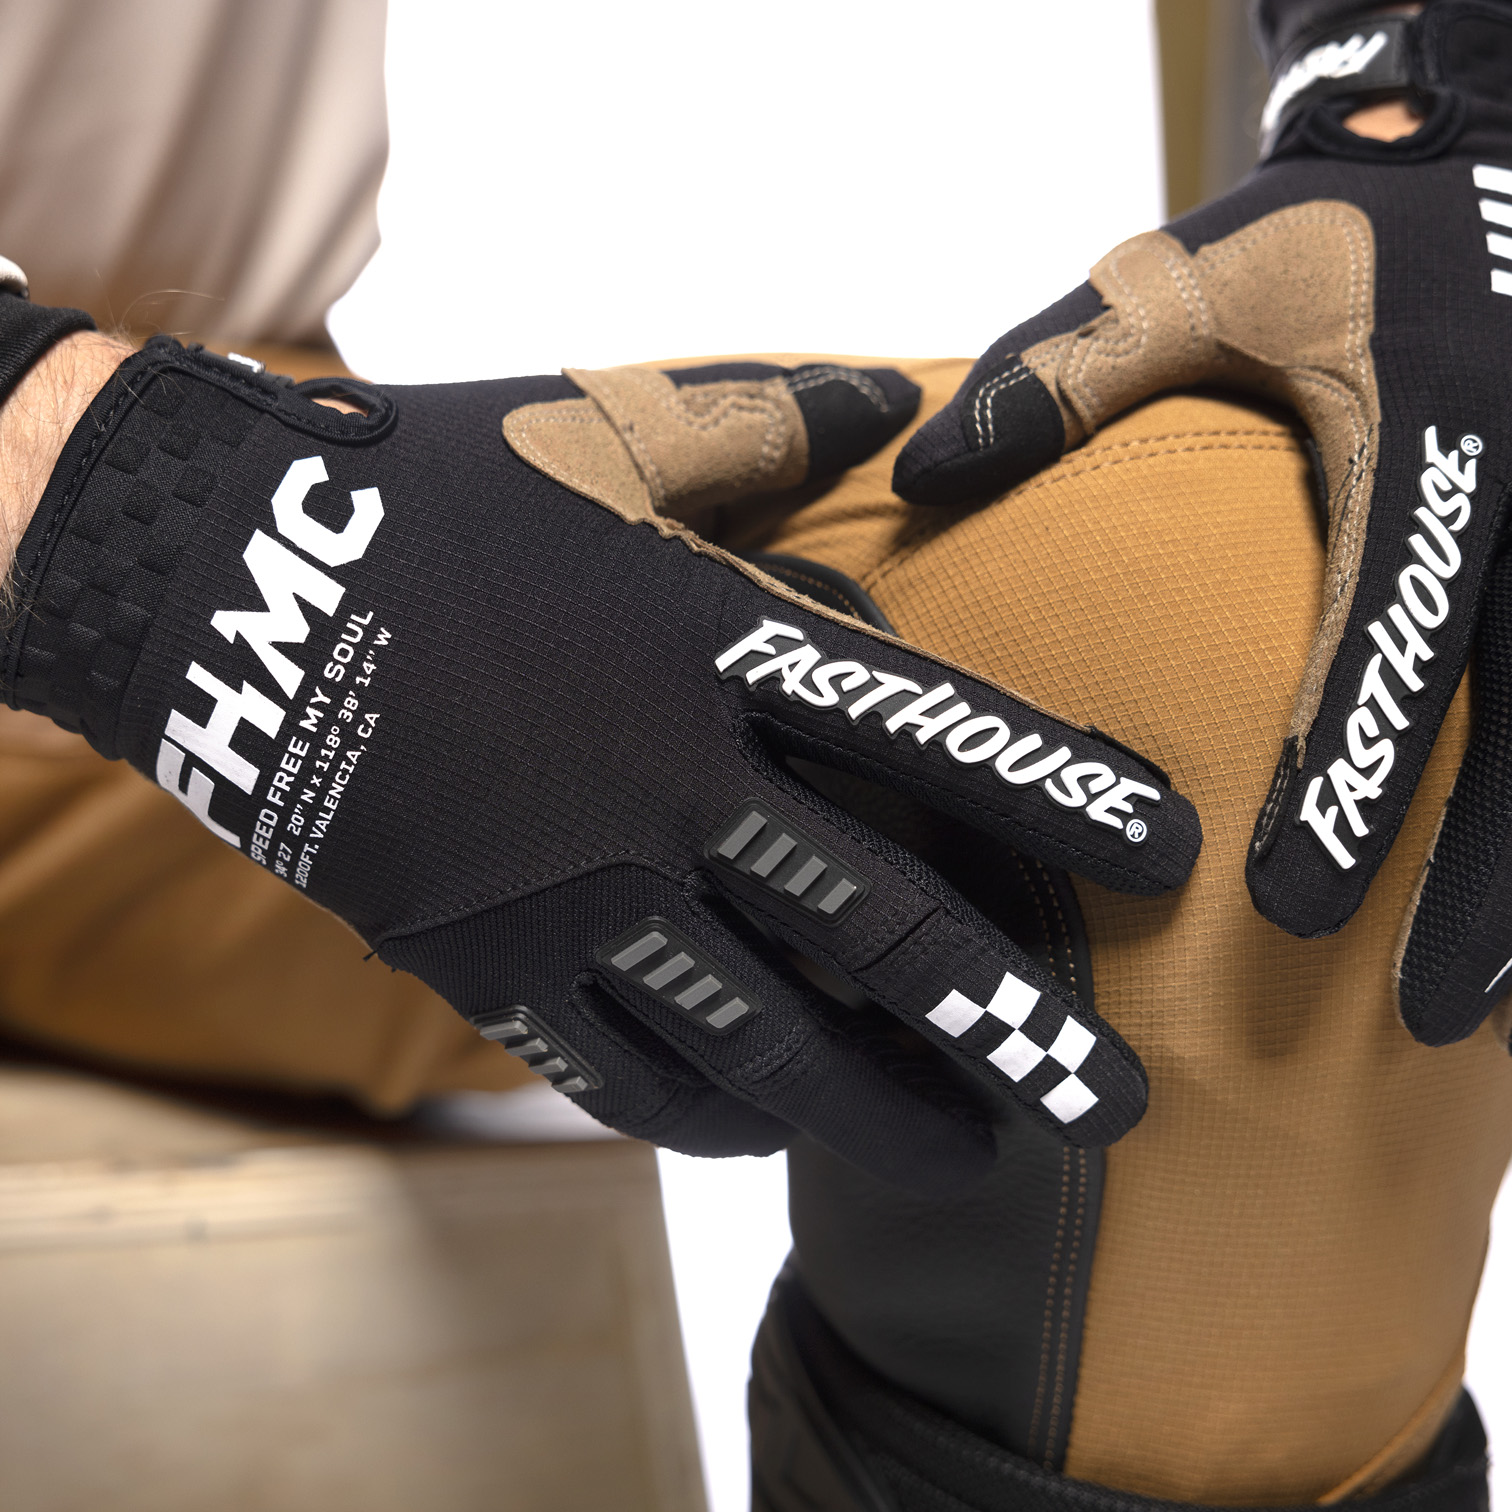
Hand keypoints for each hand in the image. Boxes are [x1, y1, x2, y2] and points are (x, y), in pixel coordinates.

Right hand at [1, 336, 1199, 1188]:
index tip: (1163, 854)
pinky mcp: (483, 955)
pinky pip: (615, 1063)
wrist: (221, 588)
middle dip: (1009, 1023)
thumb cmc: (431, 492)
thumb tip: (902, 402)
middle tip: (1117, 1105)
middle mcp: (662, 778)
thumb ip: (765, 421)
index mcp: (706, 639)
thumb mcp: (603, 429)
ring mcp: (572, 885)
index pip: (928, 725)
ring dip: (875, 1110)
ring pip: (757, 1034)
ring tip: (970, 1162)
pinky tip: (764, 1143)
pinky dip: (702, 1114)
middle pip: (871, 925)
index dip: (1058, 790)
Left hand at [893, 3, 1511, 1048]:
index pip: (1391, 622)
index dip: (1350, 767)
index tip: (1292, 906)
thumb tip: (922, 475)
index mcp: (1434, 427)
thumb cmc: (1329, 237)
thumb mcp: (1195, 274)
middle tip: (1416, 1017)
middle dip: (1474, 874)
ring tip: (1481, 1013)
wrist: (1491, 174)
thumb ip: (1068, 368)